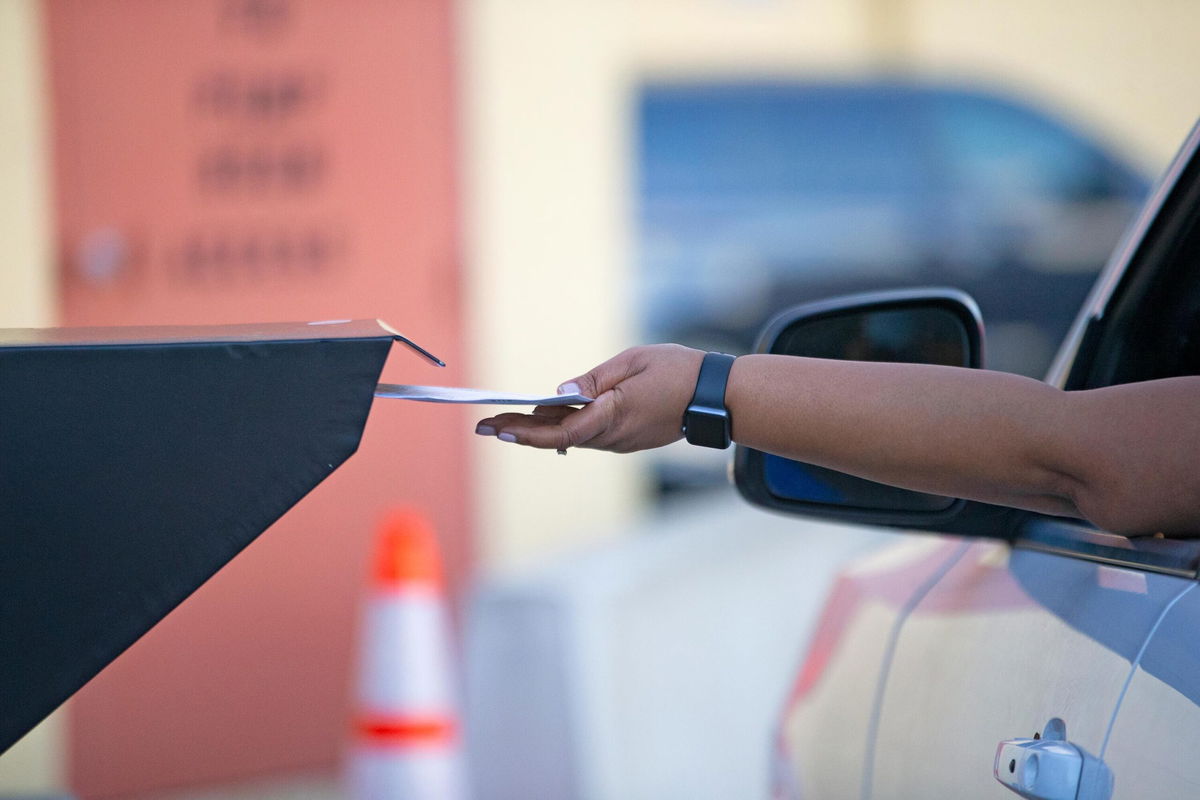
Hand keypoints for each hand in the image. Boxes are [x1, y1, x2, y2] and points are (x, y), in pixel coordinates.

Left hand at [475, 344, 704, 452]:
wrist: (717, 396)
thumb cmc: (678, 371)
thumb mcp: (632, 363)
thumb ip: (593, 379)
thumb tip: (559, 392)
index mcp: (613, 416)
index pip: (561, 432)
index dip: (526, 432)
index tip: (498, 427)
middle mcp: (613, 436)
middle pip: (558, 438)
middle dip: (521, 431)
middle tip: (484, 426)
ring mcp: (620, 442)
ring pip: (572, 437)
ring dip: (540, 430)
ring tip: (506, 420)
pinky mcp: (626, 439)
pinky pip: (588, 435)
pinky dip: (564, 427)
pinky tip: (545, 420)